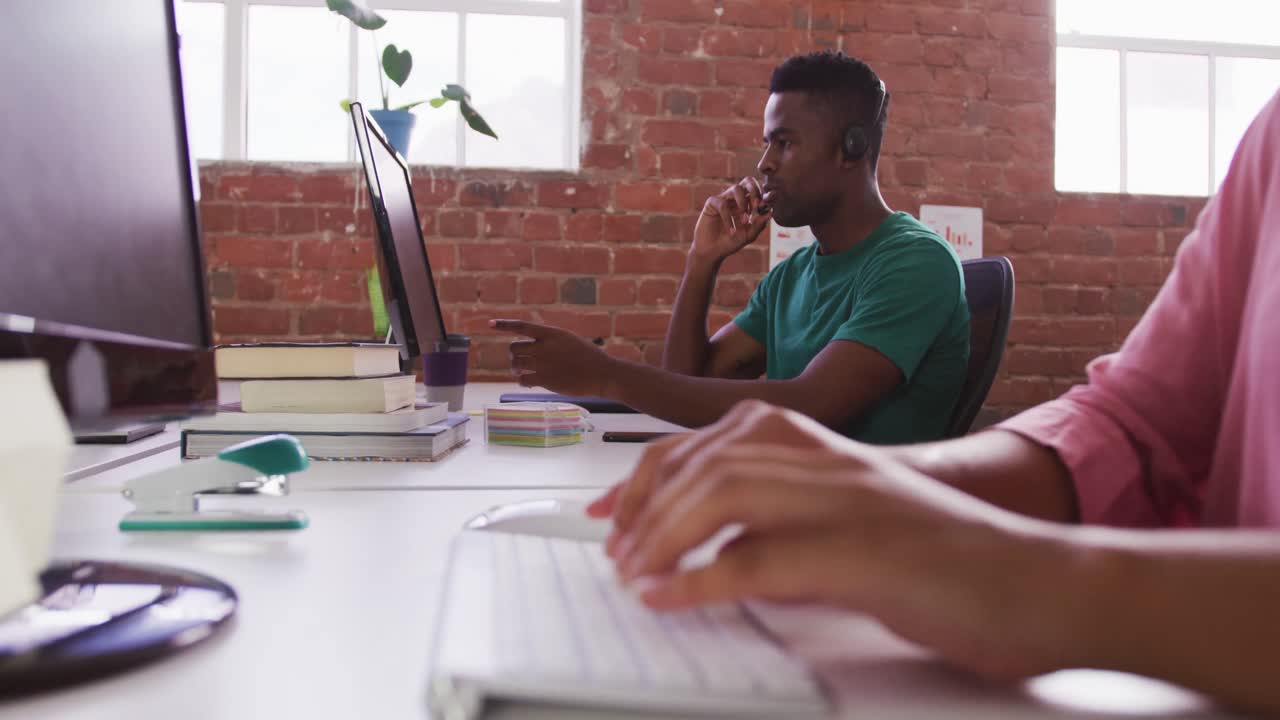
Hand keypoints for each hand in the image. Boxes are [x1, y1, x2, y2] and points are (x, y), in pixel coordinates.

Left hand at [490, 319, 618, 396]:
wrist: (603, 374)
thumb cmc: (589, 358)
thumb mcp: (570, 341)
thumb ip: (551, 341)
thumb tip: (532, 348)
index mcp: (552, 333)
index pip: (522, 326)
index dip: (504, 325)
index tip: (490, 324)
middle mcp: (545, 347)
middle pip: (514, 347)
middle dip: (514, 354)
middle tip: (518, 360)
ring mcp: (544, 364)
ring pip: (516, 363)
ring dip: (515, 367)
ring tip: (521, 370)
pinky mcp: (545, 380)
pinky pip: (523, 379)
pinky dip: (522, 381)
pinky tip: (528, 382)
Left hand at [594, 400, 1071, 680]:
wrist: (1044, 582)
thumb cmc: (950, 561)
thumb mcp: (857, 523)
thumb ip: (792, 523)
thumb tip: (719, 550)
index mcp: (828, 451)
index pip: (717, 441)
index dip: (653, 470)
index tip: (613, 509)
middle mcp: (832, 464)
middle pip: (710, 460)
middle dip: (646, 503)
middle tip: (614, 549)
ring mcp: (849, 505)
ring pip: (727, 493)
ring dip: (663, 533)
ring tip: (632, 571)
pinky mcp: (866, 557)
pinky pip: (762, 560)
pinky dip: (702, 580)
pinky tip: (669, 598)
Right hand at [691, 177, 772, 262]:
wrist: (712, 252)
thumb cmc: (730, 243)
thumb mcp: (748, 235)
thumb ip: (759, 224)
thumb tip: (771, 212)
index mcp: (747, 204)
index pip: (758, 192)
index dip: (764, 196)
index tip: (765, 208)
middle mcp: (736, 199)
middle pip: (748, 181)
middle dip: (755, 189)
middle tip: (757, 205)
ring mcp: (724, 199)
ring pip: (736, 188)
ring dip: (743, 203)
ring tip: (745, 221)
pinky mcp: (711, 203)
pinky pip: (723, 204)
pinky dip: (729, 218)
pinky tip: (731, 231)